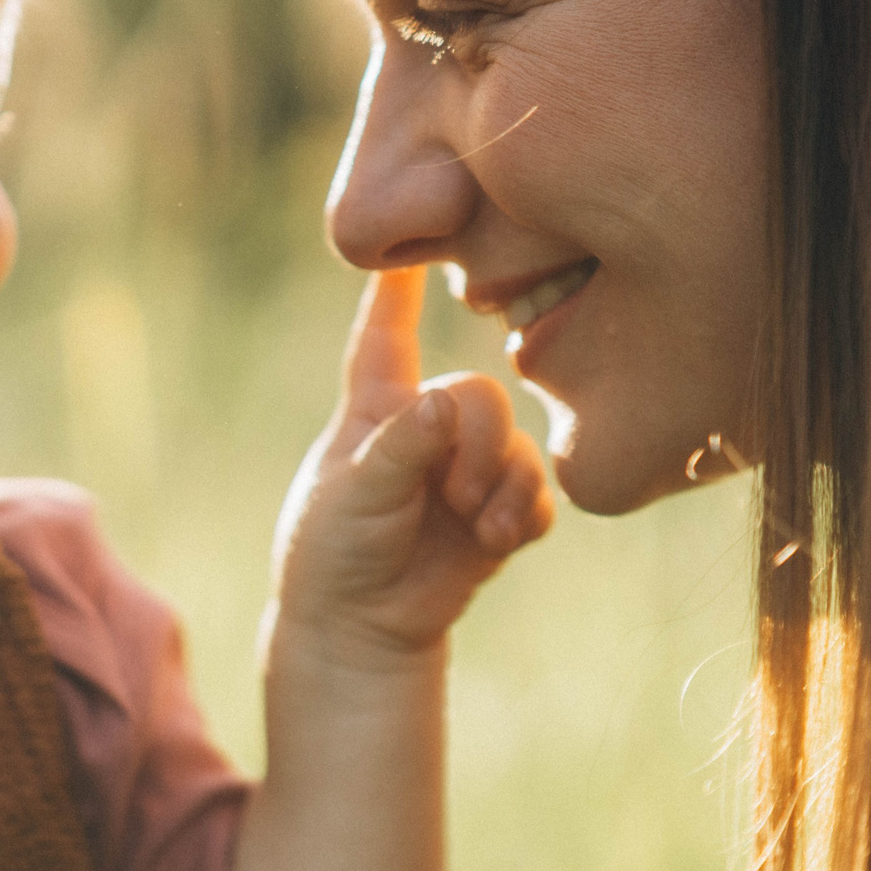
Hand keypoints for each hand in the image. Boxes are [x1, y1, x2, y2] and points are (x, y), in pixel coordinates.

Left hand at [271, 266, 553, 662]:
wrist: (358, 629)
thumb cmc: (332, 552)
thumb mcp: (354, 495)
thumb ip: (402, 446)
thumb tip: (446, 399)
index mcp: (375, 408)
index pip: (387, 333)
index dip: (400, 288)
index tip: (413, 242)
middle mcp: (425, 429)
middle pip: (480, 395)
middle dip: (479, 442)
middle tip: (454, 493)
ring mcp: (465, 474)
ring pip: (516, 446)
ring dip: (503, 483)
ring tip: (476, 523)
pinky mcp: (495, 517)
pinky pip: (538, 496)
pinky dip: (526, 513)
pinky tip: (500, 539)